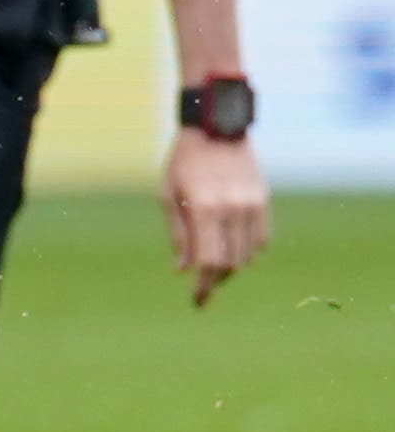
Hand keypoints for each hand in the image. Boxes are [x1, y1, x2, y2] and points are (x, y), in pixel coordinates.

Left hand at [163, 127, 269, 307]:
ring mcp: (251, 205)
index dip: (204, 286)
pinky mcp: (263, 201)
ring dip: (230, 268)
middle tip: (203, 290)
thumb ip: (178, 235)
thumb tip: (183, 270)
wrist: (216, 129)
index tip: (198, 302)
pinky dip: (247, 252)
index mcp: (203, 208)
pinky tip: (233, 253)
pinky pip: (260, 239)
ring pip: (246, 254)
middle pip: (230, 262)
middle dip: (216, 281)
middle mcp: (231, 209)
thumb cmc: (183, 163)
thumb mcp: (168, 196)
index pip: (209, 260)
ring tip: (214, 271)